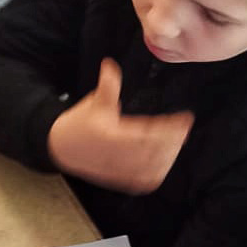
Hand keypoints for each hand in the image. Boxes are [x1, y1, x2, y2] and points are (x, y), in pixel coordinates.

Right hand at [48, 59, 192, 194]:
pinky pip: (144, 182)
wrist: (62, 147)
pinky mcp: (119, 180)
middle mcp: (116, 156)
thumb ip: (107, 84)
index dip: (170, 127)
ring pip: (152, 169)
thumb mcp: (95, 101)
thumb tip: (109, 63)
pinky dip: (158, 173)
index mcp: (112, 136)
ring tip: (178, 142)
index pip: (149, 133)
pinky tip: (166, 161)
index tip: (185, 119)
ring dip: (169, 156)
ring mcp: (119, 170)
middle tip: (184, 129)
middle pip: (154, 153)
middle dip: (173, 141)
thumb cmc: (80, 123)